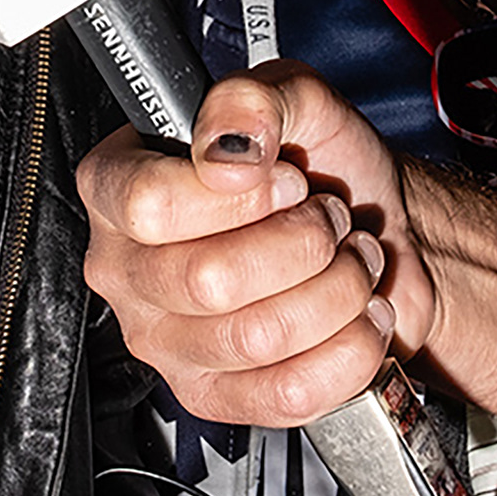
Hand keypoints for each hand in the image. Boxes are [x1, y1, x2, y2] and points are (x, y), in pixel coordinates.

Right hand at [78, 65, 424, 429]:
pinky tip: (358, 317)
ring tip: (349, 264)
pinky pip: (288, 394)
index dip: (238, 196)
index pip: (149, 206)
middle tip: (326, 220)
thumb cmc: (321, 165)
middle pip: (208, 281)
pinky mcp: (214, 397)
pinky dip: (350, 348)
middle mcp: (128, 271)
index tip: (284, 179)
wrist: (379, 229)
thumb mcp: (294, 98)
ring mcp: (165, 344)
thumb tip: (229, 149)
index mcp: (117, 189)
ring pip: (257, 338)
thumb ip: (254, 100)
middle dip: (302, 244)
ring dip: (337, 291)